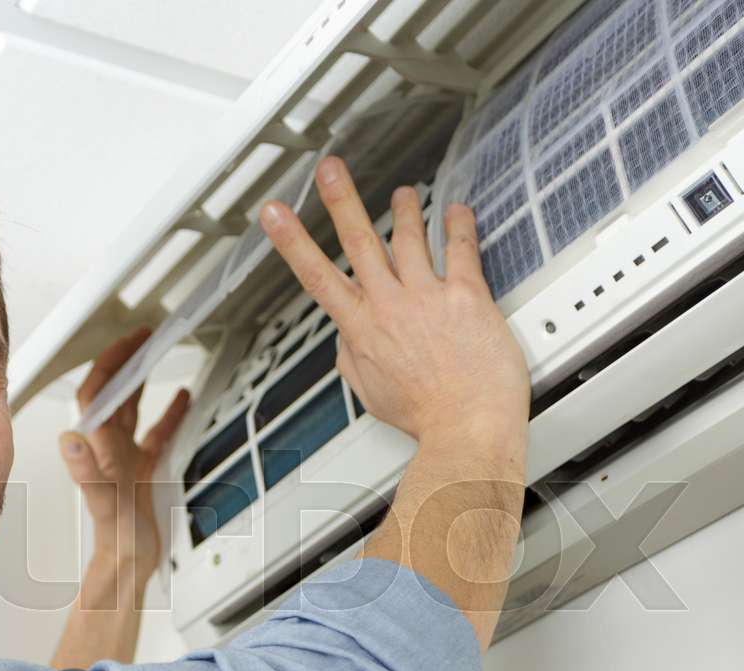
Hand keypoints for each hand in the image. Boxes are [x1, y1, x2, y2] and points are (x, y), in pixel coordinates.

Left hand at [58, 328, 190, 587]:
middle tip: (143, 337)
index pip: (98, 393)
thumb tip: (69, 437)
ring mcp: (124, 456)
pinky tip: (182, 399)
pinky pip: (156, 432)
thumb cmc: (116, 538)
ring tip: (156, 355)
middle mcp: (107, 447)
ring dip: (142, 380)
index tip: (130, 342)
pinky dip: (170, 413)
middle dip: (126, 361)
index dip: (111, 363)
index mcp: (98, 447)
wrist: (128, 566)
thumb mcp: (104, 501)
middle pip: (112, 393)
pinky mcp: (142, 469)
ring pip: (132, 407)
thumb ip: (86, 470)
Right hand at [259, 157, 529, 444]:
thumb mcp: (370, 395)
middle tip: (330, 169)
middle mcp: (390, 307)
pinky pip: (460, 249)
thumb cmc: (426, 418)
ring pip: (409, 238)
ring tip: (403, 193)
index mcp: (361, 331)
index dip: (292, 241)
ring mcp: (428, 298)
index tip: (276, 215)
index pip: (317, 277)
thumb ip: (352, 359)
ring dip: (405, 209)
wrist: (468, 429)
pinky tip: (456, 211)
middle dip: (340, 200)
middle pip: (359, 242)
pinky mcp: (466, 296)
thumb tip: (346, 340)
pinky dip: (458, 225)